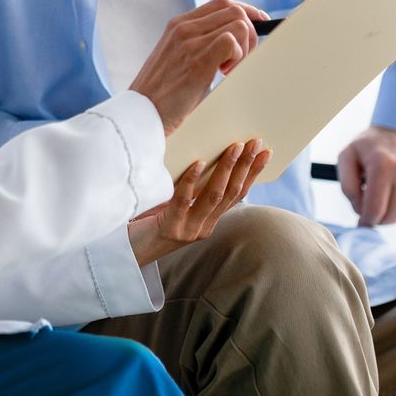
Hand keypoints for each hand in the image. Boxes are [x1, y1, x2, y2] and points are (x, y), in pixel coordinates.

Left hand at [127, 140, 270, 266]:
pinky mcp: (170, 228)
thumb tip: (206, 152)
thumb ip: (193, 189)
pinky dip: (192, 180)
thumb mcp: (177, 206)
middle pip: (231, 193)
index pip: (238, 194)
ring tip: (234, 147)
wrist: (129, 252)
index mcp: (209, 221)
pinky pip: (183, 201)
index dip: (253, 173)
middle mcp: (204, 227)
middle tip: (255, 143)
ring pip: (213, 196)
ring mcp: (189, 229)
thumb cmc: (150, 222)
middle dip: (245, 166)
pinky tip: (198, 163)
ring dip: (226, 169)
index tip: (266, 153)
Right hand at [128, 0, 269, 132]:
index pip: (222, 3)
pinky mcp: (197, 61)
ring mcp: (189, 42)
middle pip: (235, 10)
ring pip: (238, 23)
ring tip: (228, 70)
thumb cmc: (161, 93)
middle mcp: (183, 27)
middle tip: (240, 59)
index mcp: (178, 24)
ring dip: (245, 48)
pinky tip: (224, 74)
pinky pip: (231, 42)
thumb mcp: (175, 58)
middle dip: (250, 33)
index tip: (259, 24)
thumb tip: (231, 42)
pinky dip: (238, 57)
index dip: (246, 11)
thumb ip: (196, 44)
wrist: (140, 113)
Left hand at [337, 125, 395, 225]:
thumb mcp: (348, 156)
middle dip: (378, 219)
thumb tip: (360, 210)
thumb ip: (347, 185)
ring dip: (392, 214)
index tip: (361, 222)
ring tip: (385, 196)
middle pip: (391, 218)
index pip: (375, 210)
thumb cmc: (371, 145)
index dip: (365, 221)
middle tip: (371, 209)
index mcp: (383, 165)